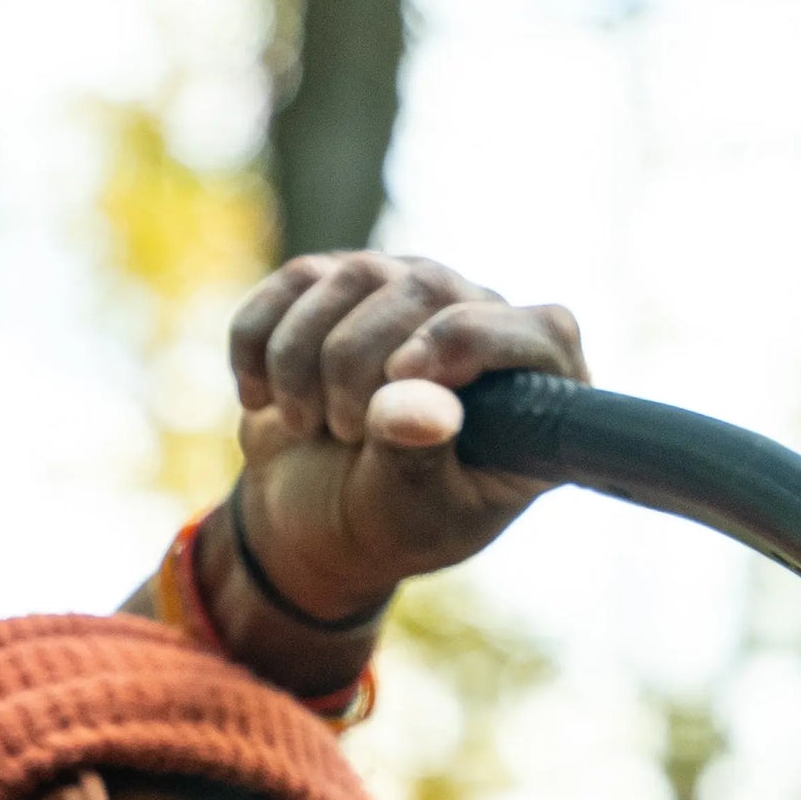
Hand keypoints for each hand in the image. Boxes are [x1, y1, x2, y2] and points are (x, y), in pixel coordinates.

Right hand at [226, 252, 589, 620]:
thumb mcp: (412, 513)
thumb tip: (411, 401)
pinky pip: (291, 284)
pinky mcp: (341, 284)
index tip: (404, 378)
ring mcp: (411, 293)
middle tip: (339, 432)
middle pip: (429, 288)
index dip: (472, 340)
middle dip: (359, 363)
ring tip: (304, 424)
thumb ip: (417, 457)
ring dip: (302, 360)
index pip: (541, 330)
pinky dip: (259, 345)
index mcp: (533, 392)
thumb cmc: (388, 523)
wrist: (314, 519)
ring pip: (353, 277)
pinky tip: (261, 398)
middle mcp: (482, 322)